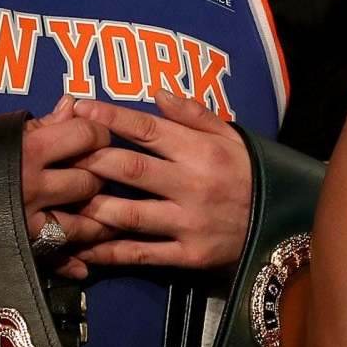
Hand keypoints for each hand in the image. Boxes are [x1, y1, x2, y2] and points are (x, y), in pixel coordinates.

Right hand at [21, 99, 110, 280]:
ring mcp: (27, 219)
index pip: (87, 135)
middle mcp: (31, 184)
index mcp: (28, 148)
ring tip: (94, 213)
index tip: (95, 139)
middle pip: (91, 180)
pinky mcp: (19, 248)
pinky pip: (59, 256)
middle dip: (97, 177)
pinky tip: (83, 262)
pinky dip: (74, 262)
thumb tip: (73, 104)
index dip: (98, 134)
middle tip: (91, 176)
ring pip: (84, 223)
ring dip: (94, 219)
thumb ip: (42, 123)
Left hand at [65, 89, 252, 270]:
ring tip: (64, 201)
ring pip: (130, 213)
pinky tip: (85, 247)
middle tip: (62, 155)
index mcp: (200, 150)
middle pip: (130, 168)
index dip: (110, 118)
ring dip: (93, 207)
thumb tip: (157, 91)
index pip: (147, 129)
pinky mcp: (188, 255)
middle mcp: (192, 184)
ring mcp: (189, 222)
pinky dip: (110, 251)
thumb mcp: (231, 137)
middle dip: (91, 160)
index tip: (80, 107)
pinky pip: (142, 253)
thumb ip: (194, 114)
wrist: (285, 224)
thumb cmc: (251, 174)